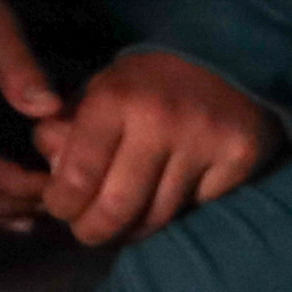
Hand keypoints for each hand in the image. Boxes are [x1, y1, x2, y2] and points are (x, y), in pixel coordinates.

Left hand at [37, 47, 278, 249]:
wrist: (226, 57)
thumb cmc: (148, 82)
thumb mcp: (99, 89)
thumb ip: (68, 130)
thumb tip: (50, 177)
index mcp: (115, 99)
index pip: (78, 174)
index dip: (63, 204)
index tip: (60, 210)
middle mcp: (160, 120)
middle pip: (118, 207)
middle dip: (94, 231)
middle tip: (88, 234)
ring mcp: (205, 141)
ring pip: (160, 215)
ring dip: (135, 230)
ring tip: (122, 229)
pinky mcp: (241, 158)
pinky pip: (199, 205)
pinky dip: (179, 210)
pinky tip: (167, 202)